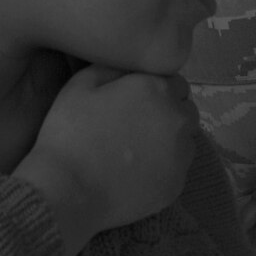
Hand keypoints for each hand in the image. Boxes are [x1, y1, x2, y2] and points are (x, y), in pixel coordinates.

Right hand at [17, 65, 197, 254]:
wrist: (69, 190)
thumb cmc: (70, 132)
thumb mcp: (81, 84)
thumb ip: (113, 67)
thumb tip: (130, 66)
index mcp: (157, 89)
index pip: (176, 82)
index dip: (157, 90)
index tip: (137, 102)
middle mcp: (178, 119)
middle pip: (185, 110)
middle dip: (168, 113)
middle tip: (137, 125)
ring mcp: (181, 155)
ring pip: (186, 139)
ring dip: (170, 139)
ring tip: (138, 150)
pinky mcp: (176, 185)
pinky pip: (178, 169)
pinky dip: (165, 167)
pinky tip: (138, 172)